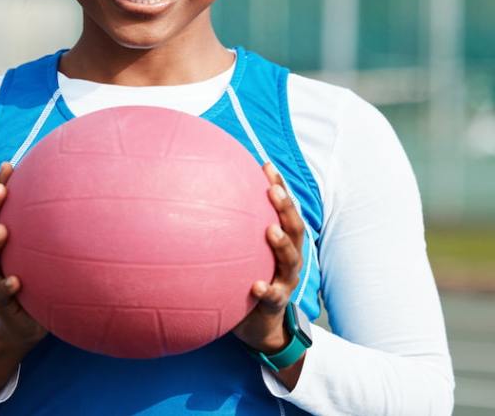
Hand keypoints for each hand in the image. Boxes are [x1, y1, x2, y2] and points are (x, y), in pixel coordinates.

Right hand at [0, 162, 47, 349]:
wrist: (23, 325)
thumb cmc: (36, 280)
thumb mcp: (41, 254)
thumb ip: (51, 229)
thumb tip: (84, 193)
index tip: (7, 166)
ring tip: (2, 231)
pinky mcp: (1, 304)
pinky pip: (0, 294)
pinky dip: (6, 287)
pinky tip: (15, 281)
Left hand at [230, 162, 304, 354]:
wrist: (260, 327)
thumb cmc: (246, 281)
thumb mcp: (243, 254)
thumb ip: (231, 232)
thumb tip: (199, 199)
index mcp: (282, 242)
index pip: (284, 209)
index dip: (279, 186)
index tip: (267, 166)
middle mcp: (288, 259)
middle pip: (295, 228)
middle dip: (285, 207)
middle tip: (273, 190)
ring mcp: (285, 281)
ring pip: (290, 259)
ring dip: (282, 244)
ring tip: (272, 231)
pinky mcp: (275, 304)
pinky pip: (272, 296)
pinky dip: (266, 289)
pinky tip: (255, 285)